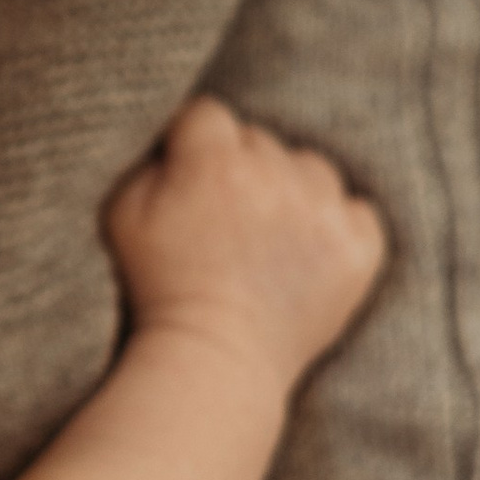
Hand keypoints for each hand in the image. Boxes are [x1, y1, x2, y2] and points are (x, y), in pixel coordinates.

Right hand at [105, 96, 386, 386]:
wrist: (213, 365)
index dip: (193, 144)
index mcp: (213, 162)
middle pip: (260, 140)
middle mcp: (274, 176)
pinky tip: (309, 251)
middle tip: (222, 219)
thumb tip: (176, 140)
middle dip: (240, 168)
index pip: (208, 115)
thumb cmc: (157, 290)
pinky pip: (358, 210)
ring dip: (292, 190)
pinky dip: (338, 226)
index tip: (187, 178)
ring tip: (267, 235)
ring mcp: (322, 213)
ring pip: (311, 168)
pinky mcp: (357, 250)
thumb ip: (146, 161)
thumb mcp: (121, 214)